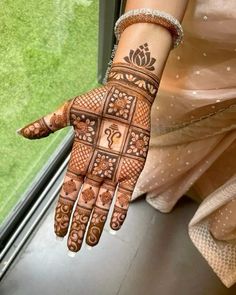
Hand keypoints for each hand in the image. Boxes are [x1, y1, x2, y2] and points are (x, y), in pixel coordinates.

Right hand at [18, 57, 159, 251]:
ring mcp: (114, 171)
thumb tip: (23, 132)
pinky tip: (114, 225)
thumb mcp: (69, 112)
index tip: (58, 229)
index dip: (63, 211)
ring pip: (103, 204)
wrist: (126, 95)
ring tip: (92, 242)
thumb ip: (48, 125)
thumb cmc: (98, 101)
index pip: (69, 192)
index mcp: (80, 160)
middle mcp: (96, 170)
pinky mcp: (131, 168)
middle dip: (79, 225)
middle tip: (73, 246)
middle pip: (85, 204)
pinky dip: (119, 209)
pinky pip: (125, 194)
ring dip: (98, 223)